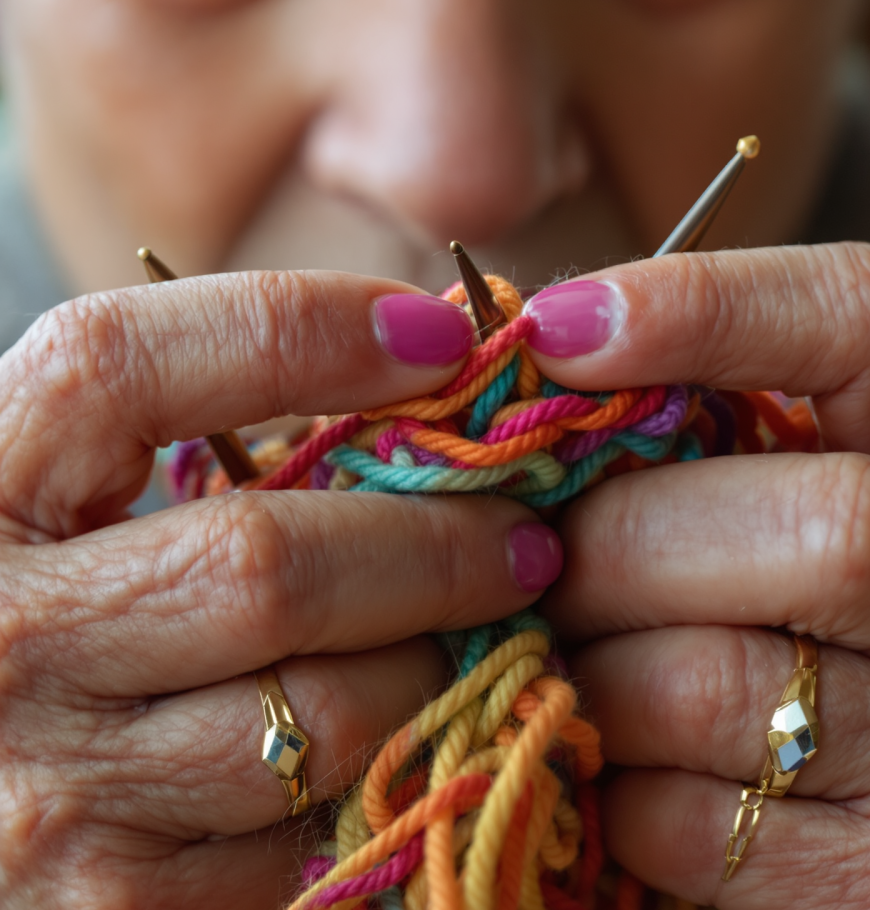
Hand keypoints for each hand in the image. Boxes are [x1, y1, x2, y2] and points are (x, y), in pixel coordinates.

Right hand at [0, 272, 561, 908]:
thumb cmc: (65, 615)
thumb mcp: (90, 502)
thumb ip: (211, 429)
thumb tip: (425, 362)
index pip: (121, 365)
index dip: (300, 330)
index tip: (439, 339)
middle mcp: (0, 644)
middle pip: (266, 566)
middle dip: (436, 546)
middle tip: (525, 537)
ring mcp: (52, 798)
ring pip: (326, 715)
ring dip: (437, 667)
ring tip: (482, 639)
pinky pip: (324, 832)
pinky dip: (397, 770)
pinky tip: (413, 730)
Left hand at [528, 243, 869, 908]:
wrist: (859, 790)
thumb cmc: (765, 606)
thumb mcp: (751, 488)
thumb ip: (677, 424)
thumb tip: (525, 348)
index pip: (865, 323)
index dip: (703, 307)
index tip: (553, 330)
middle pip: (818, 523)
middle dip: (616, 540)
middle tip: (542, 560)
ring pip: (714, 681)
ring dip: (589, 665)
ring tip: (570, 657)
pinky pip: (686, 819)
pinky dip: (612, 784)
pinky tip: (621, 760)